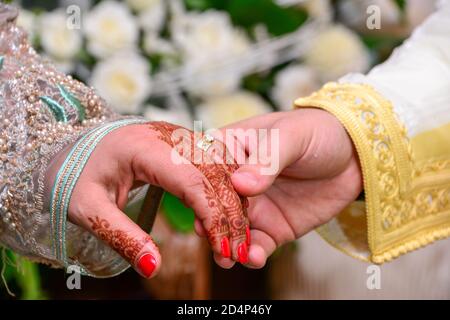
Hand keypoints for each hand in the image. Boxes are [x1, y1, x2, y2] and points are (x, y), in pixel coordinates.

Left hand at [46, 122, 248, 277]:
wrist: (70, 149)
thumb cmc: (75, 176)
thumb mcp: (89, 210)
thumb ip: (122, 237)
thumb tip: (153, 267)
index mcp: (143, 147)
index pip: (192, 179)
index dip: (213, 215)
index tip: (222, 247)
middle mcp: (167, 136)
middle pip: (215, 172)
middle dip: (230, 213)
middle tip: (236, 251)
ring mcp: (178, 137)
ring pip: (222, 165)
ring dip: (234, 201)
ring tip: (236, 238)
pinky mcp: (183, 144)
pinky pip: (216, 162)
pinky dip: (227, 189)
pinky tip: (228, 214)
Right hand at [203, 108, 362, 268]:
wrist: (356, 155)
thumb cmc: (318, 132)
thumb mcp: (291, 136)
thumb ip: (266, 160)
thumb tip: (241, 184)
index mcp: (232, 150)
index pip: (207, 171)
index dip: (200, 190)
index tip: (200, 207)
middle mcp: (237, 181)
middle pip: (214, 205)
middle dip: (210, 224)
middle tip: (211, 238)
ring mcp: (255, 206)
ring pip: (231, 230)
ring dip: (226, 245)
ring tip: (229, 256)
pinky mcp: (273, 226)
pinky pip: (257, 244)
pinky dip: (253, 254)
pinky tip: (255, 257)